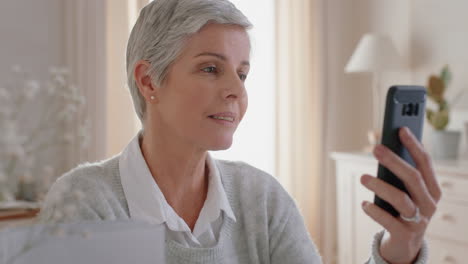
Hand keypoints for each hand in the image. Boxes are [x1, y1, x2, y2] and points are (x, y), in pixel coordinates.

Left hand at [360, 127, 441, 263]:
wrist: (404, 244)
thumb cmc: (402, 209)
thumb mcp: (405, 191)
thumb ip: (399, 173)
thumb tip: (384, 147)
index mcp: (432, 189)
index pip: (425, 163)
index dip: (414, 145)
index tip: (401, 129)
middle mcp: (429, 204)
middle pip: (413, 177)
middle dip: (394, 160)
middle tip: (375, 148)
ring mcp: (419, 221)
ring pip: (401, 199)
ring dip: (380, 186)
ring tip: (363, 177)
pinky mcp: (405, 235)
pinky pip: (388, 220)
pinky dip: (374, 211)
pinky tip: (364, 204)